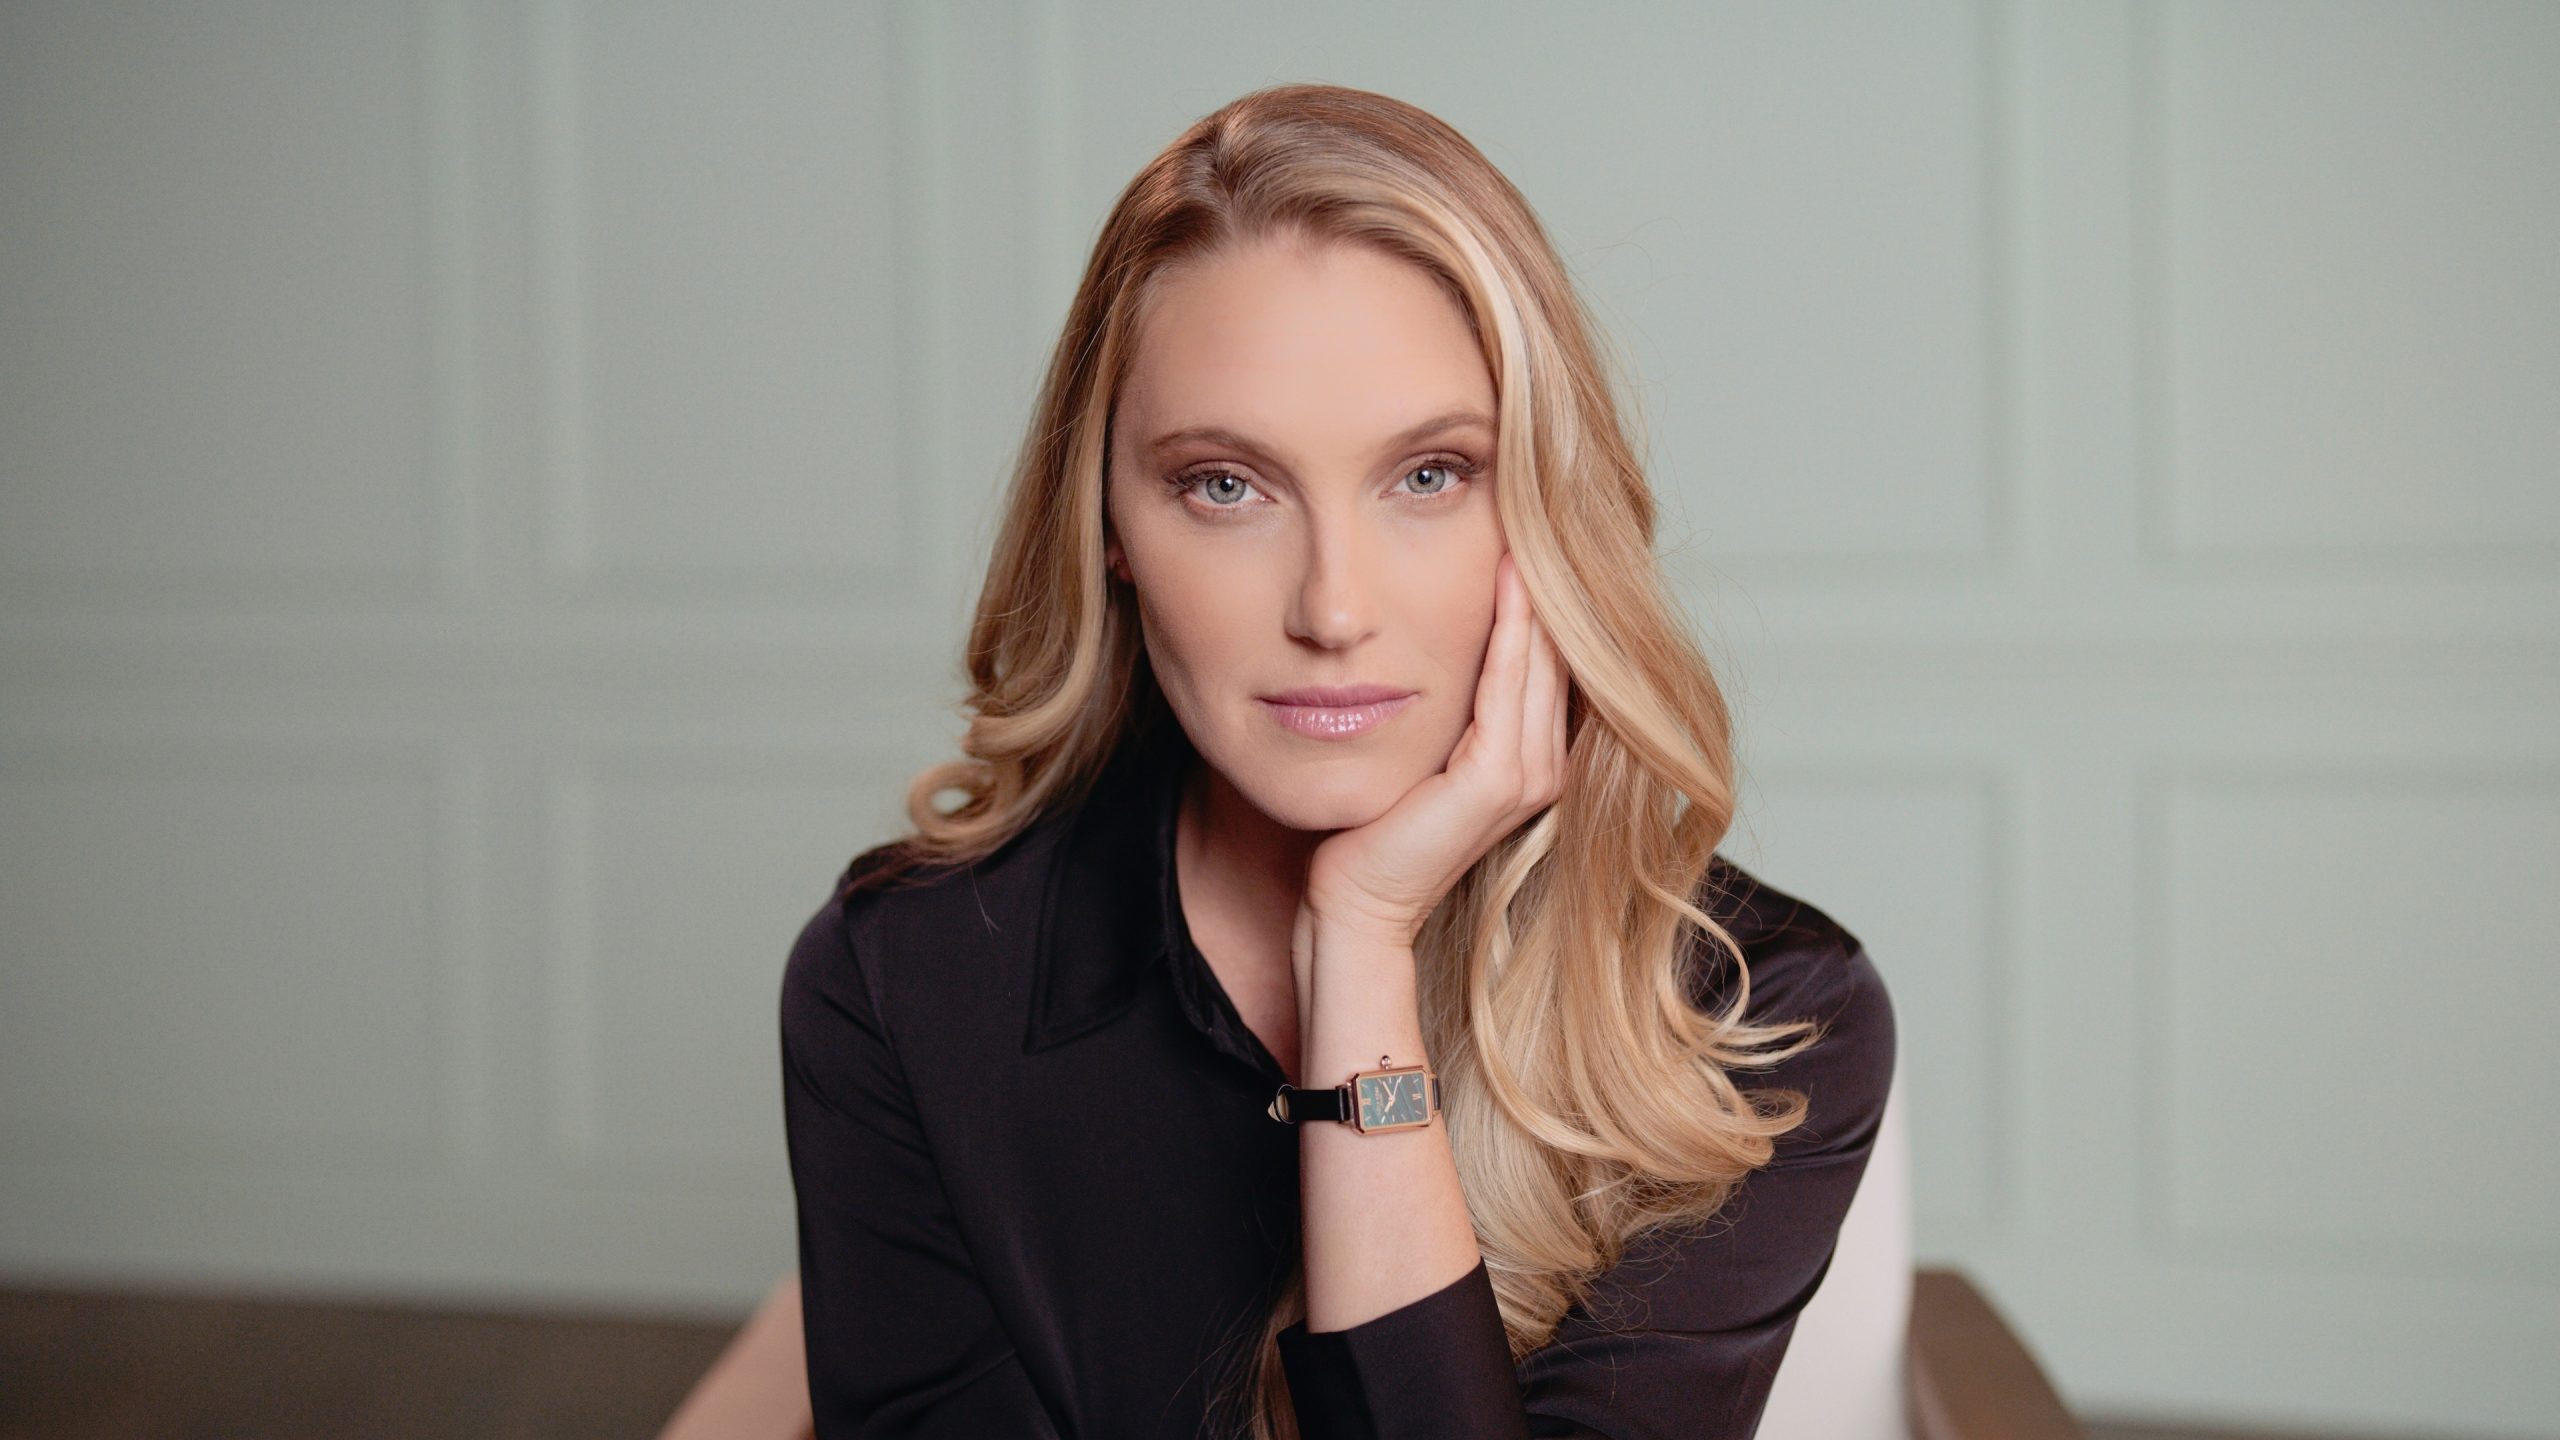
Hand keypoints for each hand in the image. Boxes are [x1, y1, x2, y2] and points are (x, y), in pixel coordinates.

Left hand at [1301, 550, 1570, 950]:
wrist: (1354, 905)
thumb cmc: (1373, 829)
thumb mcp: (1421, 751)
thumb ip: (1450, 705)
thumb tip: (1433, 637)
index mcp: (1535, 758)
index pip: (1550, 657)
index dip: (1542, 593)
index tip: (1526, 523)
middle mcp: (1547, 766)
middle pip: (1559, 649)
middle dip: (1549, 578)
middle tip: (1542, 501)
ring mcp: (1530, 775)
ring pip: (1543, 658)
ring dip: (1536, 589)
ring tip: (1528, 521)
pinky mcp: (1498, 781)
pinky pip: (1508, 682)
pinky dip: (1511, 626)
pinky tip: (1504, 574)